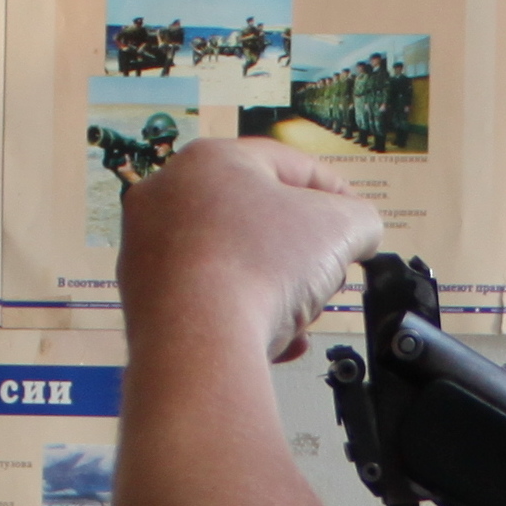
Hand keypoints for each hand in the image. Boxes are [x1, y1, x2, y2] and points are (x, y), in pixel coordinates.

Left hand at [119, 138, 383, 361]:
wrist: (198, 347)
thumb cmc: (261, 269)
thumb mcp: (342, 228)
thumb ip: (360, 220)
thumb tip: (359, 231)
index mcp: (212, 159)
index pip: (288, 164)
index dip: (335, 192)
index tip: (356, 220)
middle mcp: (168, 197)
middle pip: (256, 219)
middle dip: (301, 252)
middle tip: (327, 275)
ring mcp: (149, 252)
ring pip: (233, 265)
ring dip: (276, 290)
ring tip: (299, 316)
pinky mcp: (144, 304)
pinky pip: (208, 303)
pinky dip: (243, 318)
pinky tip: (273, 342)